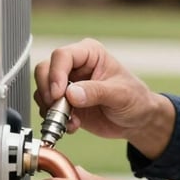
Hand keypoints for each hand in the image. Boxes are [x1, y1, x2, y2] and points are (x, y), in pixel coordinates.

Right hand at [33, 38, 175, 158]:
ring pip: (42, 90)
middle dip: (48, 92)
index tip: (58, 93)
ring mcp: (67, 84)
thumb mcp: (121, 94)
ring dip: (51, 108)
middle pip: (45, 70)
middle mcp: (75, 66)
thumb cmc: (135, 100)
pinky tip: (72, 126)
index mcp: (89, 53)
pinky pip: (47, 108)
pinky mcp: (64, 103)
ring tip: (71, 121)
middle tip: (59, 109)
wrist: (137, 121)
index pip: (62, 55)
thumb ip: (96, 92)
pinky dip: (54, 119)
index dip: (56, 74)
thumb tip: (71, 94)